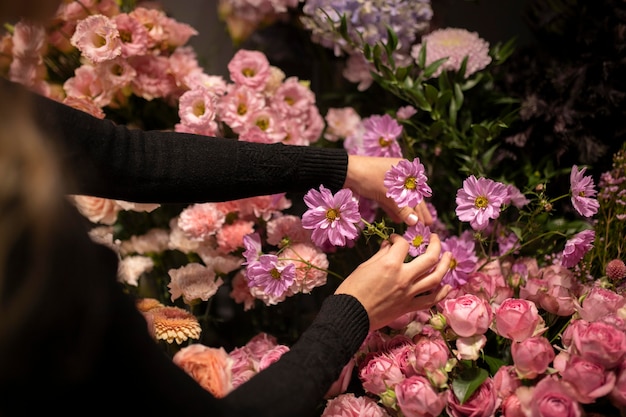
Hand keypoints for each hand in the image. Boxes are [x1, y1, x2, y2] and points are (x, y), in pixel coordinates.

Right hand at [334, 233, 450, 330]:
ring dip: (445, 265)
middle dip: (435, 244)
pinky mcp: (408, 307)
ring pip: (436, 278)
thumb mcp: (364, 267)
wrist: (350, 315)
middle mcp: (404, 278)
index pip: (403, 244)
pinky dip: (441, 293)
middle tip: (434, 237)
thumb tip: (389, 245)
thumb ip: (381, 254)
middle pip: (429, 258)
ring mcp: (409, 293)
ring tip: (448, 256)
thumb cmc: (352, 289)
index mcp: (390, 264)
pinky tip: (446, 285)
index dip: (399, 238)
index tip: (394, 239)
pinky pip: (431, 300)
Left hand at [344, 155, 432, 225]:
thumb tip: (415, 222)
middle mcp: (398, 174)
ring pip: (399, 199)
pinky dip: (393, 209)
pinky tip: (398, 220)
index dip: (422, 209)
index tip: (427, 223)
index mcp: (405, 169)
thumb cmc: (368, 177)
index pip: (417, 193)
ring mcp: (387, 180)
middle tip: (425, 226)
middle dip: (415, 212)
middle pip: (409, 196)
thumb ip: (402, 209)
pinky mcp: (377, 187)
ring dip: (405, 212)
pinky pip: (388, 200)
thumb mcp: (387, 194)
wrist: (343, 171)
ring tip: (413, 225)